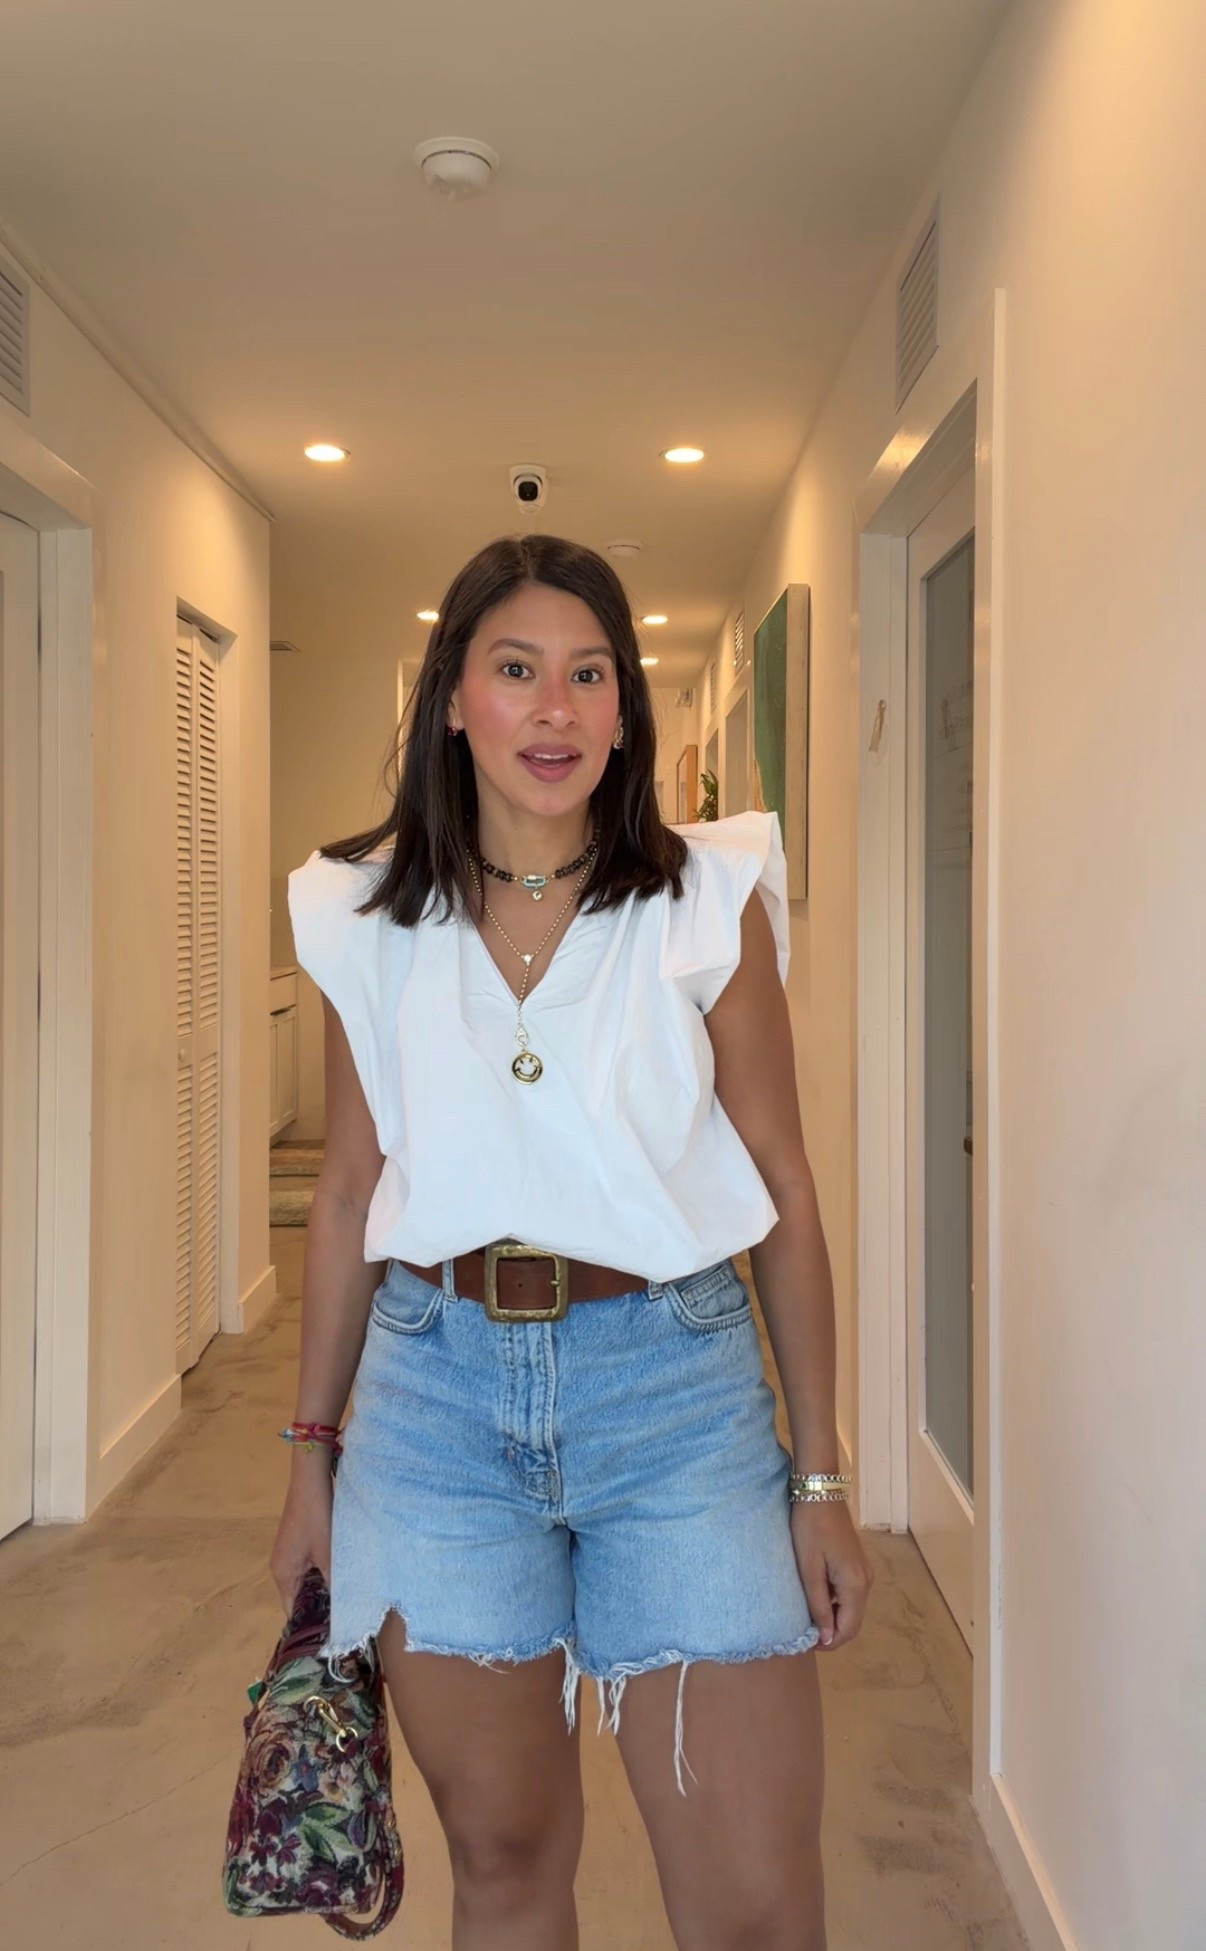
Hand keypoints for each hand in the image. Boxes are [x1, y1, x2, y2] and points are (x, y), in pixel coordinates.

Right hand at [269, 1450, 333, 1615]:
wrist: (311, 1479)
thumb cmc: (317, 1519)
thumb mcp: (329, 1554)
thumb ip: (334, 1583)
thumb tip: (343, 1609)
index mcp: (282, 1574)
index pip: (293, 1611)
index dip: (311, 1622)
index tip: (332, 1633)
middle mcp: (281, 1567)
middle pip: (299, 1596)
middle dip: (318, 1605)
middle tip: (345, 1617)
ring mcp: (288, 1554)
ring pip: (305, 1581)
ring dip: (322, 1587)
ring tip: (346, 1599)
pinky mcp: (297, 1542)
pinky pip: (308, 1567)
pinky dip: (321, 1573)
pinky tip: (340, 1575)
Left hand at [789, 1498, 873, 1649]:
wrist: (820, 1493)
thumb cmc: (810, 1530)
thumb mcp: (809, 1570)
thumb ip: (818, 1606)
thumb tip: (826, 1638)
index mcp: (855, 1585)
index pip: (848, 1629)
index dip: (829, 1642)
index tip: (806, 1643)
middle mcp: (866, 1582)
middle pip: (853, 1622)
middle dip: (831, 1632)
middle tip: (805, 1632)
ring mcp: (865, 1572)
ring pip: (852, 1608)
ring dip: (833, 1617)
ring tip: (808, 1615)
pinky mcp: (858, 1564)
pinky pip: (849, 1594)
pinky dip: (835, 1603)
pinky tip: (816, 1597)